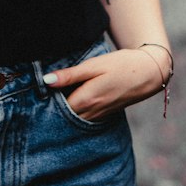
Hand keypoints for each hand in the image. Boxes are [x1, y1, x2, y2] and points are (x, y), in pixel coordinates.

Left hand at [43, 47, 167, 120]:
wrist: (148, 72)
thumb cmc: (121, 65)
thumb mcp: (94, 66)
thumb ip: (70, 75)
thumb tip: (46, 81)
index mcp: (86, 100)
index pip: (57, 108)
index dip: (46, 100)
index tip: (36, 91)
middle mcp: (92, 113)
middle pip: (64, 117)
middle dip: (53, 109)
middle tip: (42, 96)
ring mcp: (99, 116)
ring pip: (75, 120)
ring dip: (64, 112)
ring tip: (55, 97)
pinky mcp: (105, 114)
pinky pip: (85, 118)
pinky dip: (76, 112)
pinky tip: (73, 100)